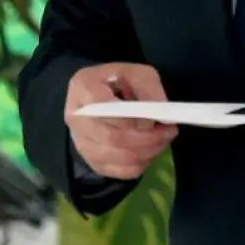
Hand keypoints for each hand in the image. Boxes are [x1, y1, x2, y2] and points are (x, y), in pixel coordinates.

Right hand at [64, 63, 176, 179]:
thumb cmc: (121, 82)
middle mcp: (75, 117)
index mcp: (83, 87)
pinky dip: (141, 164)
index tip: (152, 119)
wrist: (105, 96)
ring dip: (148, 151)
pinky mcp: (92, 160)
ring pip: (117, 157)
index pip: (102, 106)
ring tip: (163, 139)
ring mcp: (80, 142)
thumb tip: (159, 114)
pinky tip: (150, 151)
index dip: (130, 117)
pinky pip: (119, 171)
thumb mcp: (139, 73)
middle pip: (111, 137)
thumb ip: (149, 88)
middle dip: (147, 138)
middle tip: (169, 132)